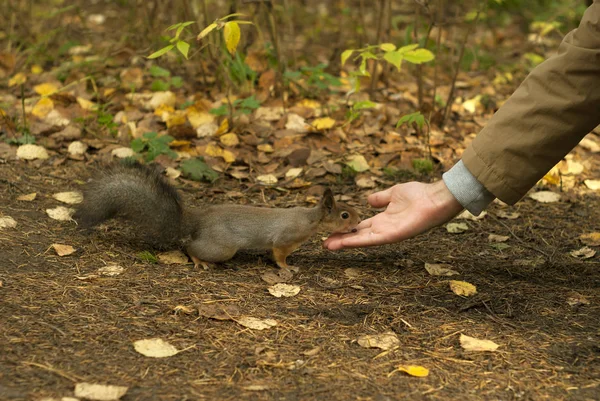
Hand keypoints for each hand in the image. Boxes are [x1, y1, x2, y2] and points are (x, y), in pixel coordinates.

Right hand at [323, 180, 463, 249]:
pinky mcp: (393, 235)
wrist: (435, 198)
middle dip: (342, 239)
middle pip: (358, 235)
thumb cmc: (419, 194)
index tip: (332, 231)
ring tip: (328, 246)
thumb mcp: (394, 193)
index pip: (361, 226)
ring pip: (362, 239)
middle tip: (324, 243)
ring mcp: (388, 233)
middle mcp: (384, 228)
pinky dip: (357, 241)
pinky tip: (344, 242)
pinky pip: (372, 239)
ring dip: (345, 243)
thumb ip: (380, 198)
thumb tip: (368, 200)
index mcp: (383, 219)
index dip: (347, 229)